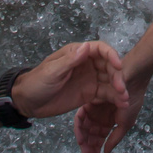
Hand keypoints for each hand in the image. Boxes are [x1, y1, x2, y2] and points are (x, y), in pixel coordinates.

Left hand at [12, 40, 126, 119]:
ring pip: (109, 80)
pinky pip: (105, 94)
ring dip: (119, 89)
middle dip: (117, 76)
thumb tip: (87, 47)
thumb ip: (70, 61)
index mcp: (77, 53)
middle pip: (108, 66)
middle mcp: (87, 64)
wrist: (27, 102)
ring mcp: (90, 78)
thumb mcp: (52, 71)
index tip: (118, 66)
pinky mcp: (90, 92)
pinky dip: (114, 98)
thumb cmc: (36, 82)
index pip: (99, 49)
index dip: (111, 55)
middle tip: (121, 89)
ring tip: (125, 101)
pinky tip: (121, 105)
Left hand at [74, 77, 148, 152]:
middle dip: (89, 146)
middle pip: (90, 134)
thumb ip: (115, 138)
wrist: (133, 78)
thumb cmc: (133, 98)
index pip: (99, 137)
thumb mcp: (126, 123)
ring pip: (85, 128)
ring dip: (84, 140)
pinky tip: (84, 138)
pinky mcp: (88, 100)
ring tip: (85, 150)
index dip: (96, 148)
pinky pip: (81, 117)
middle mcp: (100, 115)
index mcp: (109, 120)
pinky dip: (80, 129)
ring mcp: (94, 108)